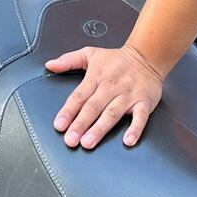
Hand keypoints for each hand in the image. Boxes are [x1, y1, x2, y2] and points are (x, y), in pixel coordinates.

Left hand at [45, 42, 165, 148]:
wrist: (147, 56)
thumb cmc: (116, 59)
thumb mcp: (90, 54)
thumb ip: (68, 60)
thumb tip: (49, 65)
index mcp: (96, 77)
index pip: (79, 96)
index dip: (68, 111)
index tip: (59, 125)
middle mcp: (111, 87)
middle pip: (93, 107)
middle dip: (81, 124)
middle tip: (71, 140)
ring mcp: (128, 95)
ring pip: (112, 113)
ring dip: (100, 129)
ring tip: (89, 142)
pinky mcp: (144, 102)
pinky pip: (140, 117)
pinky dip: (135, 129)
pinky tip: (128, 141)